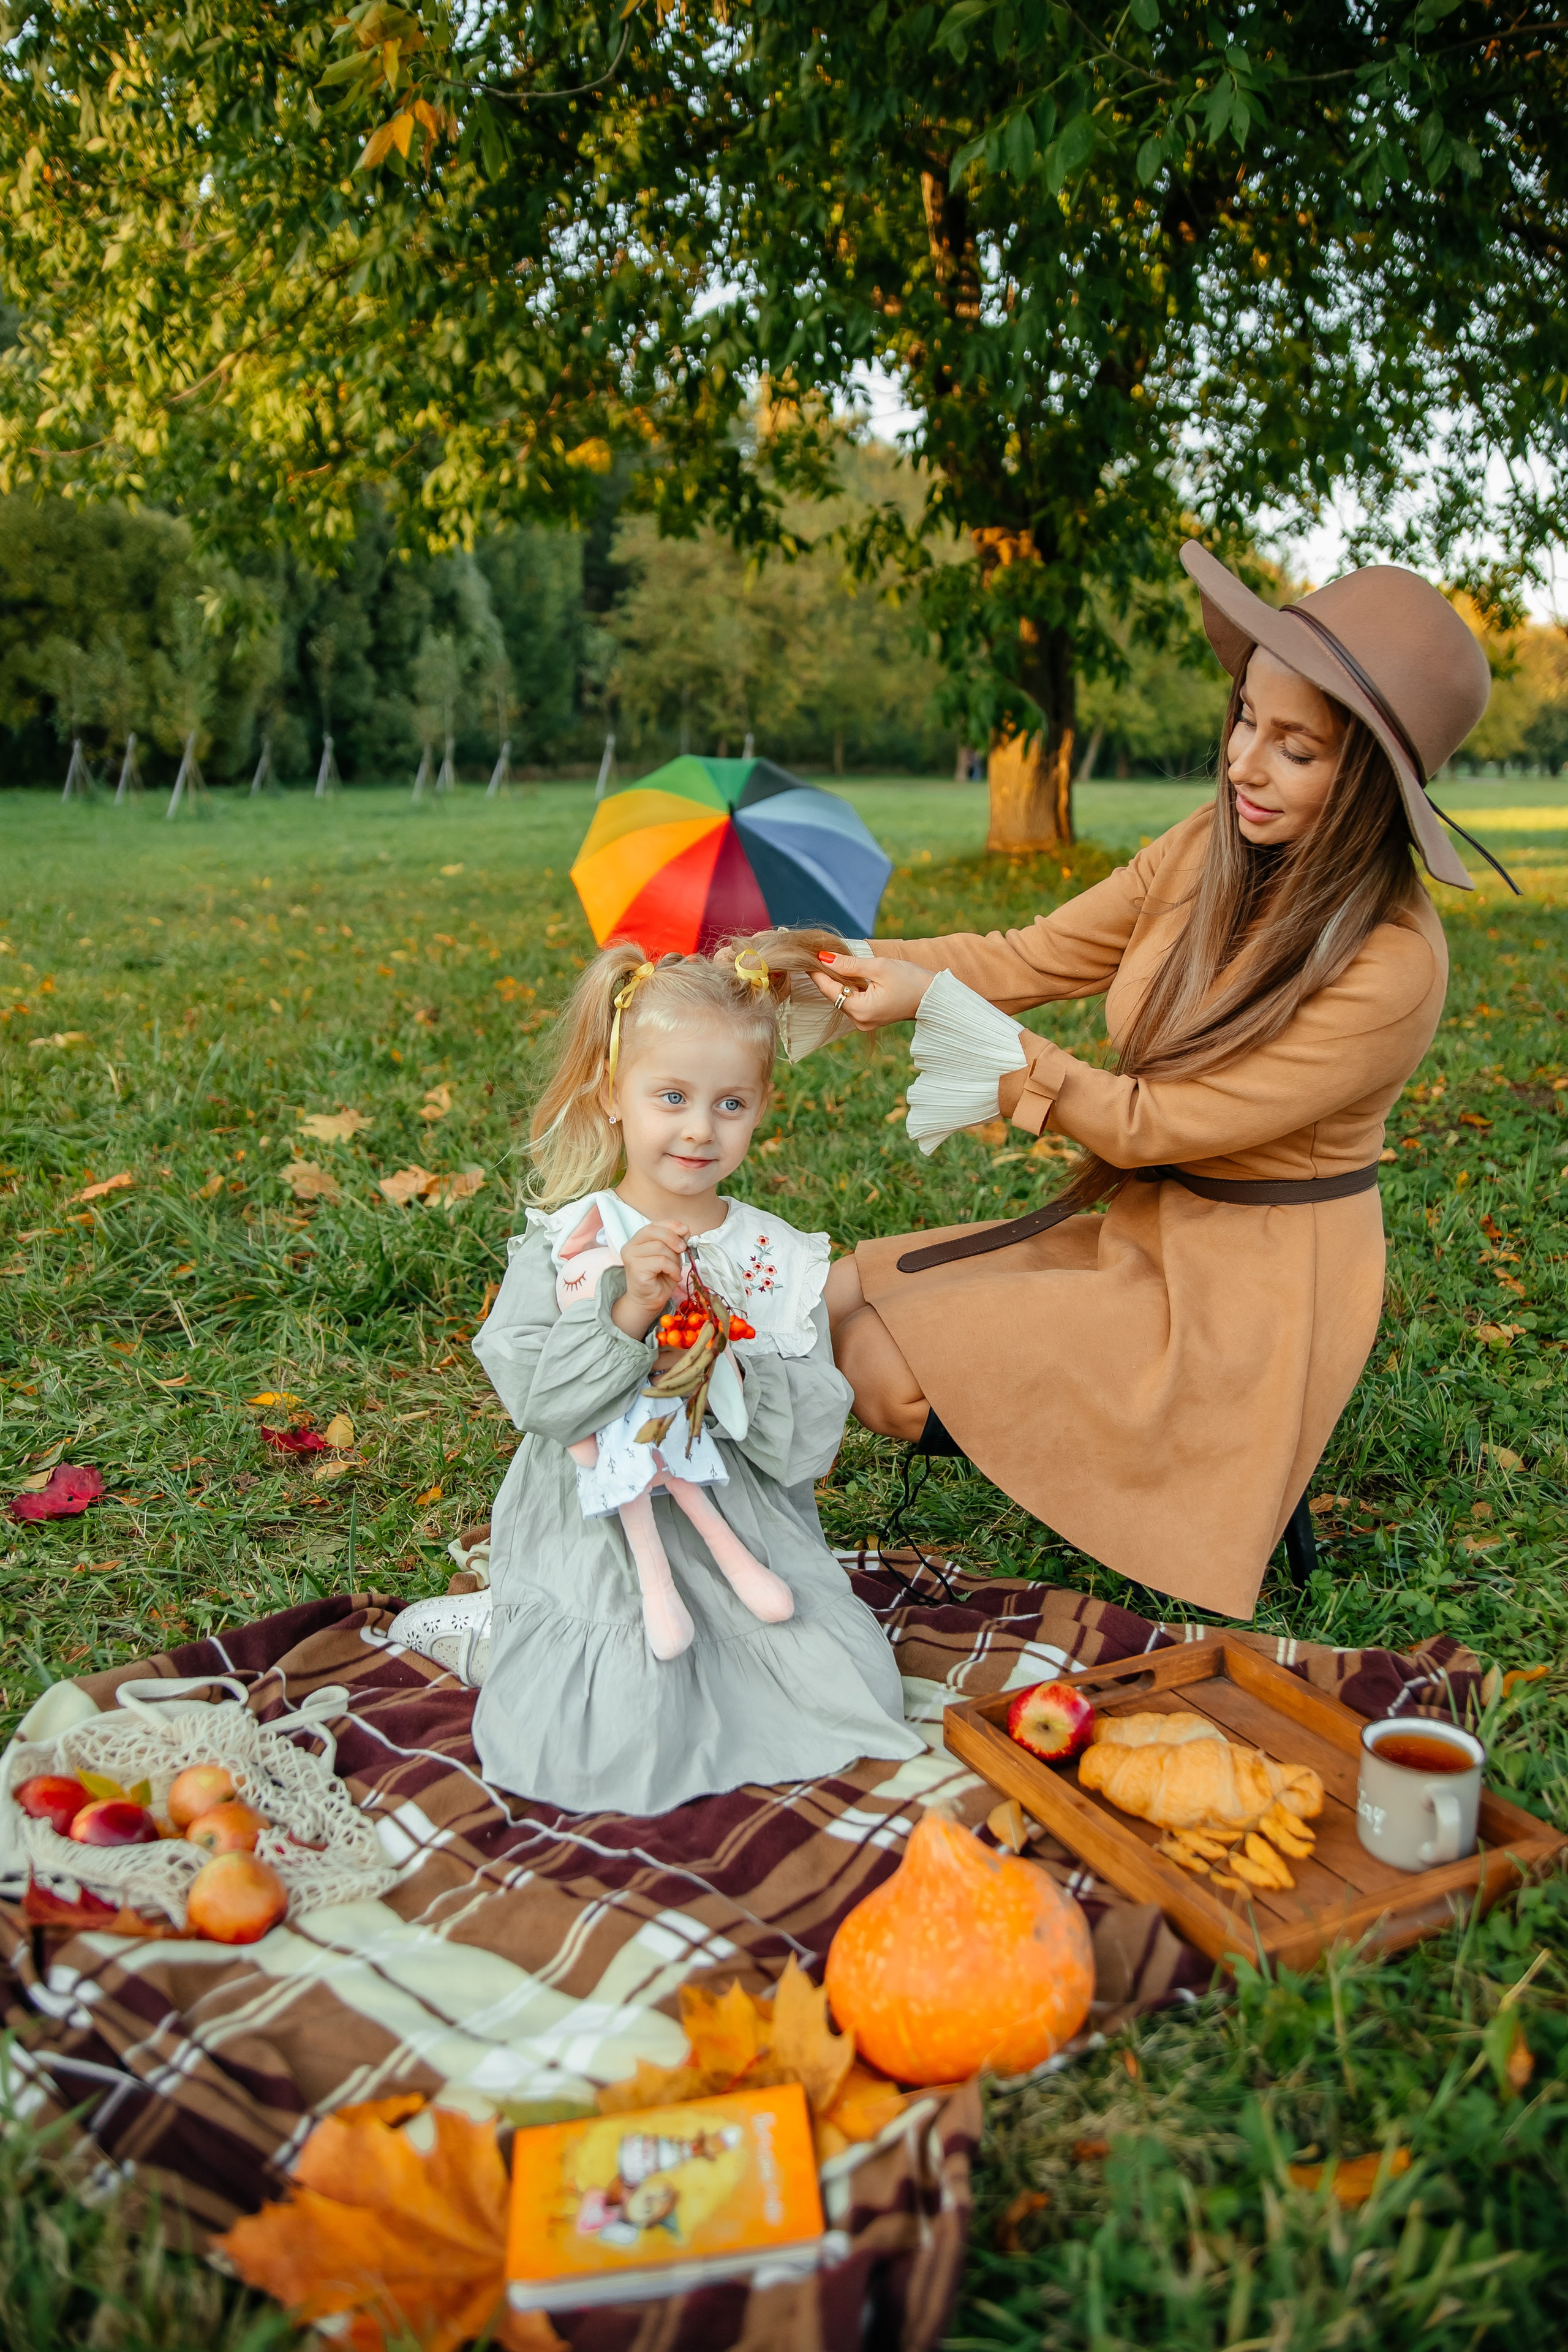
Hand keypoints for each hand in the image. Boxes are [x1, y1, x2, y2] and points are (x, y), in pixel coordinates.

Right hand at [612, 1220, 687, 1337]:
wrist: (649, 1301)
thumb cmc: (659, 1278)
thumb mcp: (671, 1256)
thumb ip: (675, 1242)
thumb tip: (685, 1230)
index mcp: (638, 1240)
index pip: (653, 1224)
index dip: (671, 1224)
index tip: (685, 1230)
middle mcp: (630, 1246)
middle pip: (654, 1231)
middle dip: (673, 1238)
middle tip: (683, 1249)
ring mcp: (631, 1258)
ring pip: (659, 1247)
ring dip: (674, 1259)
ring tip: (675, 1269)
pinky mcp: (636, 1270)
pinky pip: (661, 1261)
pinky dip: (672, 1268)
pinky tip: (674, 1276)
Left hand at [811, 950, 933, 1030]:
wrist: (934, 997)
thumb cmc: (911, 980)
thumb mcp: (879, 967)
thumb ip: (849, 965)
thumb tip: (824, 958)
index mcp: (861, 1011)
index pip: (829, 990)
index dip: (817, 972)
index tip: (805, 956)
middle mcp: (860, 1021)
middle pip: (834, 996)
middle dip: (826, 976)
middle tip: (816, 954)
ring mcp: (865, 1022)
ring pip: (843, 998)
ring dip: (838, 981)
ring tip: (830, 960)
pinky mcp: (870, 1019)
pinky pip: (853, 1001)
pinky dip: (849, 987)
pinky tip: (847, 973)